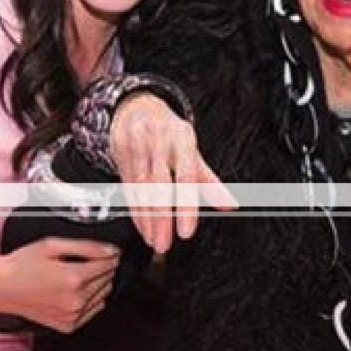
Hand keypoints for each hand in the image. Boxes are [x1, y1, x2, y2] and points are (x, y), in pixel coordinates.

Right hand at [0, 238, 118, 331]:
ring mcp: (72, 315)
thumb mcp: (53, 245)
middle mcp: (76, 300)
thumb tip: (111, 251)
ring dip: (97, 284)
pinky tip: (71, 292)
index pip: (110, 263)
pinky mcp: (68, 325)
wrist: (1, 287)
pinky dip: (89, 300)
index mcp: (74, 278)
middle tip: (82, 262)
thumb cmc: (21, 265)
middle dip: (102, 268)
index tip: (101, 251)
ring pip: (104, 295)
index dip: (108, 254)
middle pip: (109, 279)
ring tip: (74, 276)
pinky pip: (93, 310)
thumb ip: (87, 246)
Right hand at [111, 93, 237, 253]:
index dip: (185, 206)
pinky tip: (143, 228)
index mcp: (182, 139)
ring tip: (155, 242)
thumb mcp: (192, 150)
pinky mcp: (120, 155)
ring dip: (147, 220)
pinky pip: (128, 189)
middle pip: (159, 186)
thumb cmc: (170, 132)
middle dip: (161, 219)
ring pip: (141, 189)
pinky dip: (136, 211)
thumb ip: (209, 180)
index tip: (186, 231)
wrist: (135, 106)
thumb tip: (230, 204)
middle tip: (165, 245)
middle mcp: (158, 141)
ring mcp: (136, 147)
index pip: (186, 176)